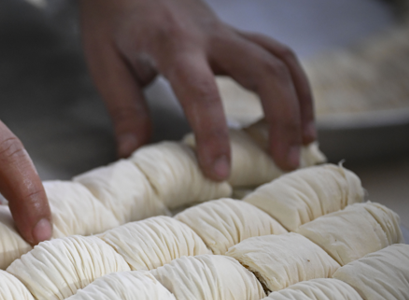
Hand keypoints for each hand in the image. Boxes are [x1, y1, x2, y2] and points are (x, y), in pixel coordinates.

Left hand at [79, 0, 315, 179]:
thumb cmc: (113, 18)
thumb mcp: (106, 63)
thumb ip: (124, 110)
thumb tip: (133, 155)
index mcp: (172, 43)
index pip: (201, 91)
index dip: (214, 133)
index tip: (220, 171)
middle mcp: (209, 34)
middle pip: (264, 69)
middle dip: (282, 118)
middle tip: (284, 162)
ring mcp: (227, 32)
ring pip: (281, 60)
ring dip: (299, 102)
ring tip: (303, 144)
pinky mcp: (235, 37)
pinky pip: (277, 57)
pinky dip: (294, 87)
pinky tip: (295, 118)